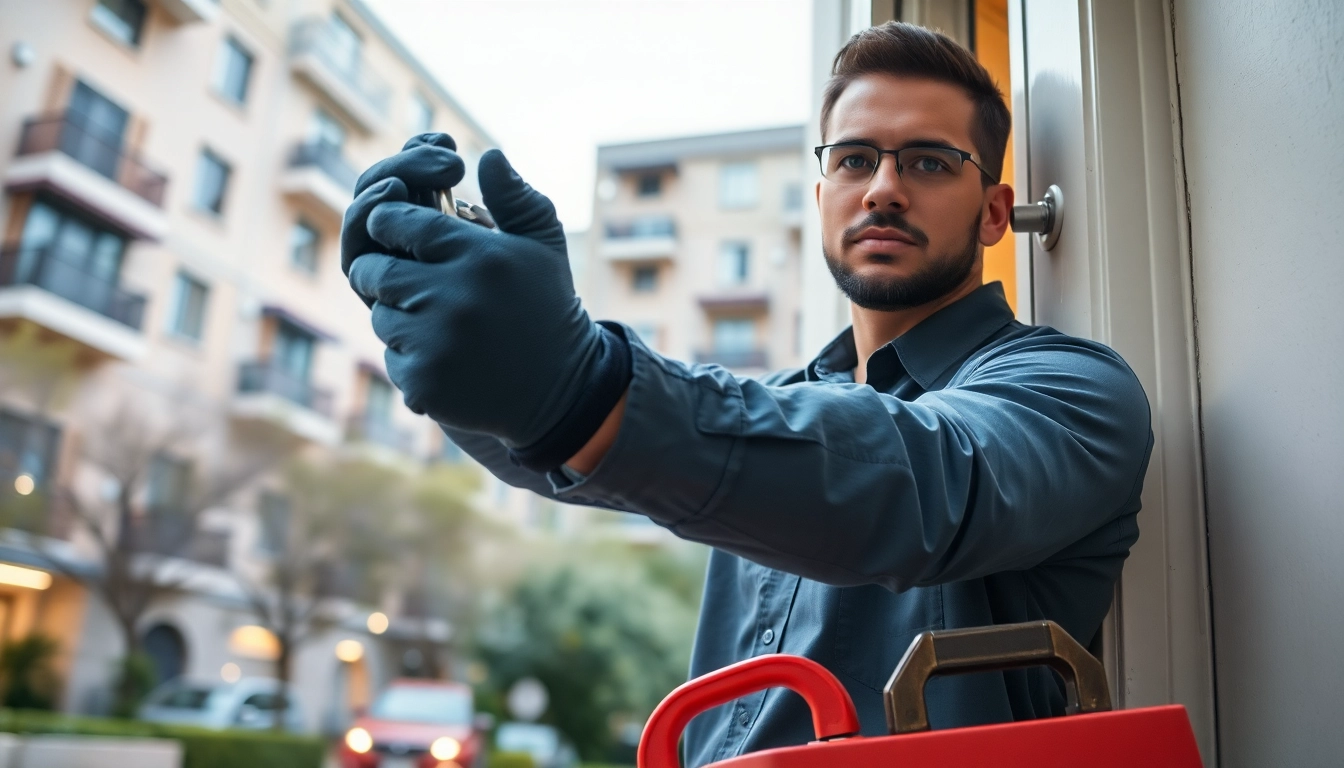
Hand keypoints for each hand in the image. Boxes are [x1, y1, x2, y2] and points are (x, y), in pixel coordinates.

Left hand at [348, 149, 614, 449]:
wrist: (562, 391)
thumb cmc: (546, 307)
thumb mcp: (543, 246)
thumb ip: (515, 198)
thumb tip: (489, 156)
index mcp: (478, 256)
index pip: (394, 221)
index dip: (390, 223)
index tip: (398, 230)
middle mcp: (454, 298)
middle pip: (372, 269)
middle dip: (382, 270)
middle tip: (407, 279)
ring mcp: (435, 344)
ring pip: (380, 315)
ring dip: (399, 316)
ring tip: (442, 323)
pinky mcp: (423, 384)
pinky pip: (392, 357)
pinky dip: (411, 357)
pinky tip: (449, 358)